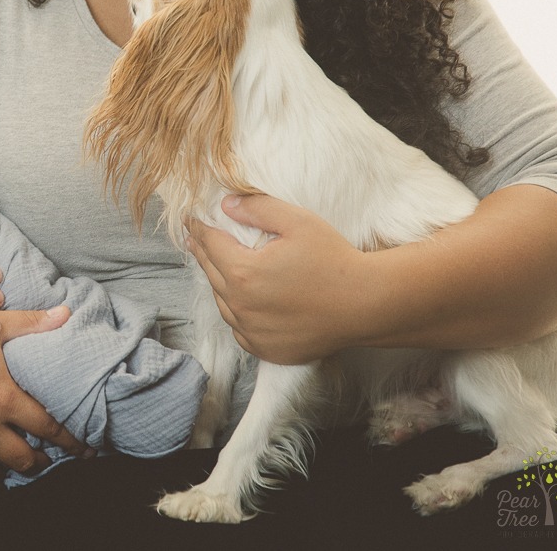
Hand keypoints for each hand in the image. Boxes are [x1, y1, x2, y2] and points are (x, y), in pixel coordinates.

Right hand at [0, 307, 89, 477]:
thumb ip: (30, 323)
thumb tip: (66, 314)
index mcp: (4, 398)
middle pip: (22, 458)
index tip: (83, 448)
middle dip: (39, 462)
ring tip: (11, 466)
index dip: (70, 441)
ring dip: (4, 471)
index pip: (48, 428)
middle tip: (46, 460)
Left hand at [185, 194, 370, 363]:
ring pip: (223, 304)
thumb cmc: (334, 260)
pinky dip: (236, 314)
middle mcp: (241, 306)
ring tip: (215, 268)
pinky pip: (240, 330)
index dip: (198, 228)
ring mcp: (253, 332)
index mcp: (242, 272)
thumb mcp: (297, 221)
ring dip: (218, 283)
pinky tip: (239, 304)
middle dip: (202, 253)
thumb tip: (226, 206)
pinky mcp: (268, 350)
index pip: (210, 244)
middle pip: (212, 273)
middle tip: (194, 239)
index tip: (189, 219)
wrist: (367, 305)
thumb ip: (257, 209)